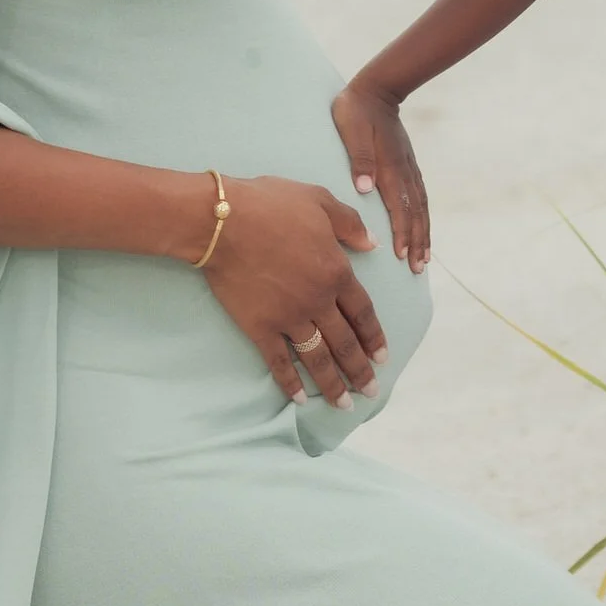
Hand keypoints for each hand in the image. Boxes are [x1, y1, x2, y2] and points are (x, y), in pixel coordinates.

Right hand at [194, 174, 388, 408]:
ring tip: (343, 404)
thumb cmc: (271, 204)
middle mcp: (317, 301)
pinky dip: (290, 382)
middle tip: (371, 391)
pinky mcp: (259, 327)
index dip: (374, 336)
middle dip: (360, 370)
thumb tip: (373, 245)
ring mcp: (289, 317)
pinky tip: (299, 399)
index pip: (362, 312)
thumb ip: (349, 224)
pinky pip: (279, 361)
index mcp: (336, 272)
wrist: (222, 222)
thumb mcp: (319, 201)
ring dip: (333, 384)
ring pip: (318, 358)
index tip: (382, 356)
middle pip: (345, 343)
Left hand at [332, 75, 430, 271]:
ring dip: (423, 234)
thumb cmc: (356, 111)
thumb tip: (365, 187)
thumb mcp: (351, 130)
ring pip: (420, 208)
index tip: (401, 256)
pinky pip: (420, 198)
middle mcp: (403, 172)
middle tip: (417, 268)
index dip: (401, 233)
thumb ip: (359, 158)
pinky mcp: (408, 166)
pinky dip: (423, 218)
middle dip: (416, 242)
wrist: (376, 90)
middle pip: (414, 214)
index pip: (398, 207)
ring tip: (424, 258)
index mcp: (389, 167)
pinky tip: (422, 228)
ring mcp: (409, 170)